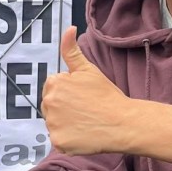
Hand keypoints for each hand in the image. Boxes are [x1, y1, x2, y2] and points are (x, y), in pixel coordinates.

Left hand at [41, 26, 128, 154]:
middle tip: (85, 109)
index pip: (53, 87)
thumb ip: (71, 50)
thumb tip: (69, 28)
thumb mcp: (88, 69)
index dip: (69, 92)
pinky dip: (68, 139)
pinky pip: (58, 140)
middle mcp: (49, 103)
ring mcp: (52, 124)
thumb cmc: (106, 95)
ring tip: (85, 121)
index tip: (82, 96)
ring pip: (54, 123)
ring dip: (65, 123)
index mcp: (54, 84)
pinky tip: (83, 133)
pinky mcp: (58, 142)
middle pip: (50, 105)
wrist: (122, 122)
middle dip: (63, 106)